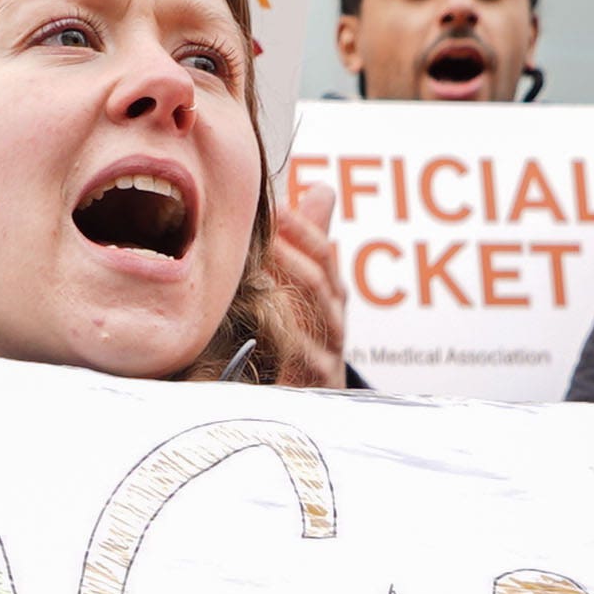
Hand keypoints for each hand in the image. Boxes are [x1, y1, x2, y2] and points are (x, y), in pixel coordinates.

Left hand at [251, 182, 349, 386]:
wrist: (318, 403)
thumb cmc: (310, 339)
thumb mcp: (313, 291)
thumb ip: (314, 243)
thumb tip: (323, 191)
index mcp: (332, 295)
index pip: (323, 254)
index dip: (302, 229)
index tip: (276, 208)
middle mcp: (334, 321)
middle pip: (318, 282)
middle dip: (291, 254)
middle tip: (263, 231)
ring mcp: (327, 353)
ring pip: (312, 317)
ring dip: (286, 291)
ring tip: (259, 269)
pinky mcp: (315, 384)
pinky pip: (303, 358)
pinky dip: (286, 341)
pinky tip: (261, 326)